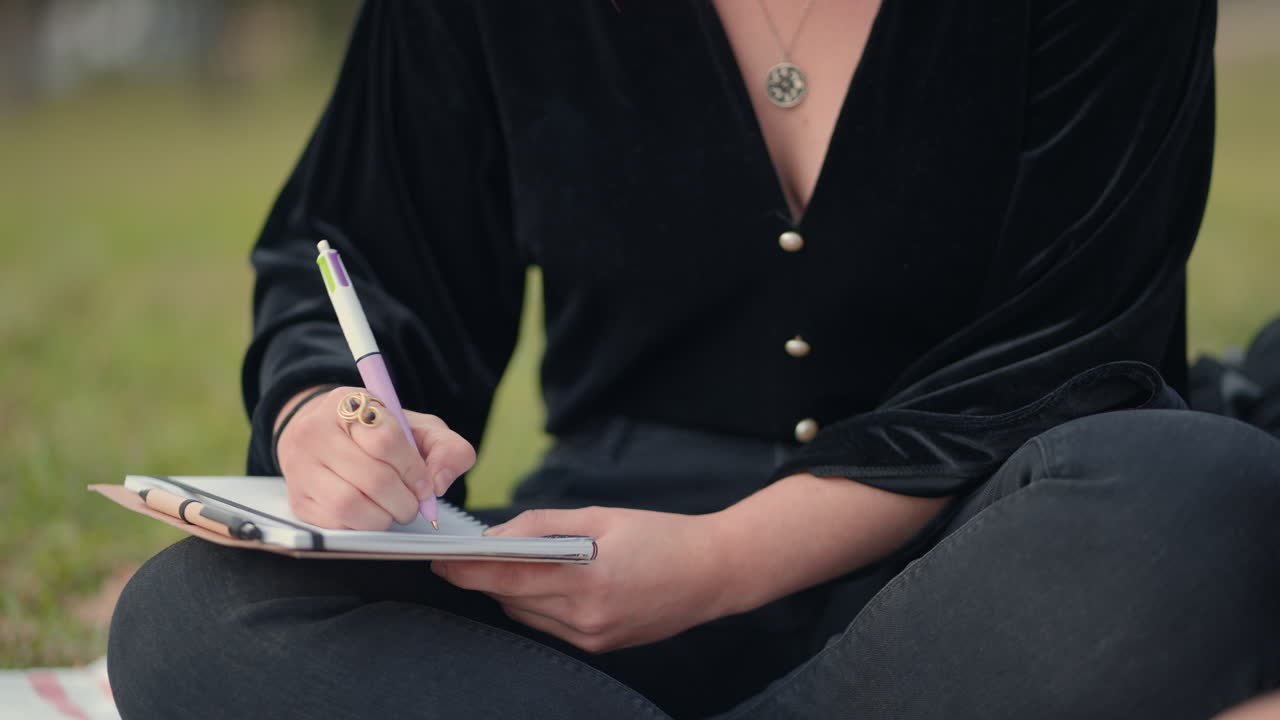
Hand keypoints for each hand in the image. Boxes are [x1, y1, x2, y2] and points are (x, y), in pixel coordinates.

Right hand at [274, 386, 475, 529]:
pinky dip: (362, 526)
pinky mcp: (297, 499)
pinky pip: (335, 524)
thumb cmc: (380, 433)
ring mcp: (301, 467)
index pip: (386, 441)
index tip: (425, 483)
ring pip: (350, 505)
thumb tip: (438, 484)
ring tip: (394, 511)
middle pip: (373, 478)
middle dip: (405, 500)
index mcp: (348, 404)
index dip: (414, 469)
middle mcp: (315, 432)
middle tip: (413, 504)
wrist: (327, 437)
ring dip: (384, 518)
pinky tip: (371, 514)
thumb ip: (446, 448)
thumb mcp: (419, 428)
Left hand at [432, 507, 732, 652]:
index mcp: (587, 578)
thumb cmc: (661, 536)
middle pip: (512, 598)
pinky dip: (534, 605)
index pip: (509, 576)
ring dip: (508, 592)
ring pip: (526, 615)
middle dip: (483, 578)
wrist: (714, 573)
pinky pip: (549, 627)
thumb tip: (498, 535)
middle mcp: (587, 616)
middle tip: (457, 559)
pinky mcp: (600, 647)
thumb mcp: (602, 516)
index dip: (468, 570)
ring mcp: (593, 637)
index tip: (440, 560)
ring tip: (495, 568)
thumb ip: (545, 525)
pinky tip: (535, 586)